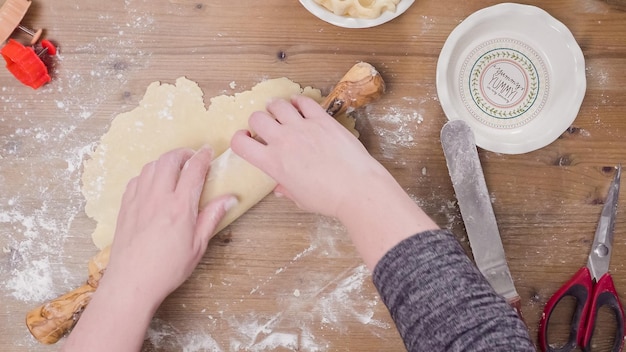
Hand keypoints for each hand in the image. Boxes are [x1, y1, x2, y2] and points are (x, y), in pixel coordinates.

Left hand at [63, 147, 235, 351]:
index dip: (203, 156)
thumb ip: (212, 217)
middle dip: (183, 153)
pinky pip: (136, 179)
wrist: (131, 282)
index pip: (194, 170)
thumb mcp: (198, 245)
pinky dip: (148, 174)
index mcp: (180, 207)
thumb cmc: (167, 268)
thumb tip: (230, 198)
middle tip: (192, 157)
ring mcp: (139, 200)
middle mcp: (158, 197)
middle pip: (170, 160)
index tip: (209, 152)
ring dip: (165, 161)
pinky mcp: (126, 207)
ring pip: (151, 166)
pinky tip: (154, 183)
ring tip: (175, 167)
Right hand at [231, 95, 437, 269]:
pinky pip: (304, 102)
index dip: (239, 139)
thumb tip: (280, 188)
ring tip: (280, 111)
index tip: (247, 139)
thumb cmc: (329, 199)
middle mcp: (283, 141)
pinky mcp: (322, 120)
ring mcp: (303, 127)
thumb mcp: (300, 198)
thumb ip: (286, 188)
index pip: (240, 143)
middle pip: (257, 118)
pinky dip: (298, 101)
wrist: (356, 189)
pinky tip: (300, 106)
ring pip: (277, 105)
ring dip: (275, 107)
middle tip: (266, 126)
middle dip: (258, 121)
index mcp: (273, 163)